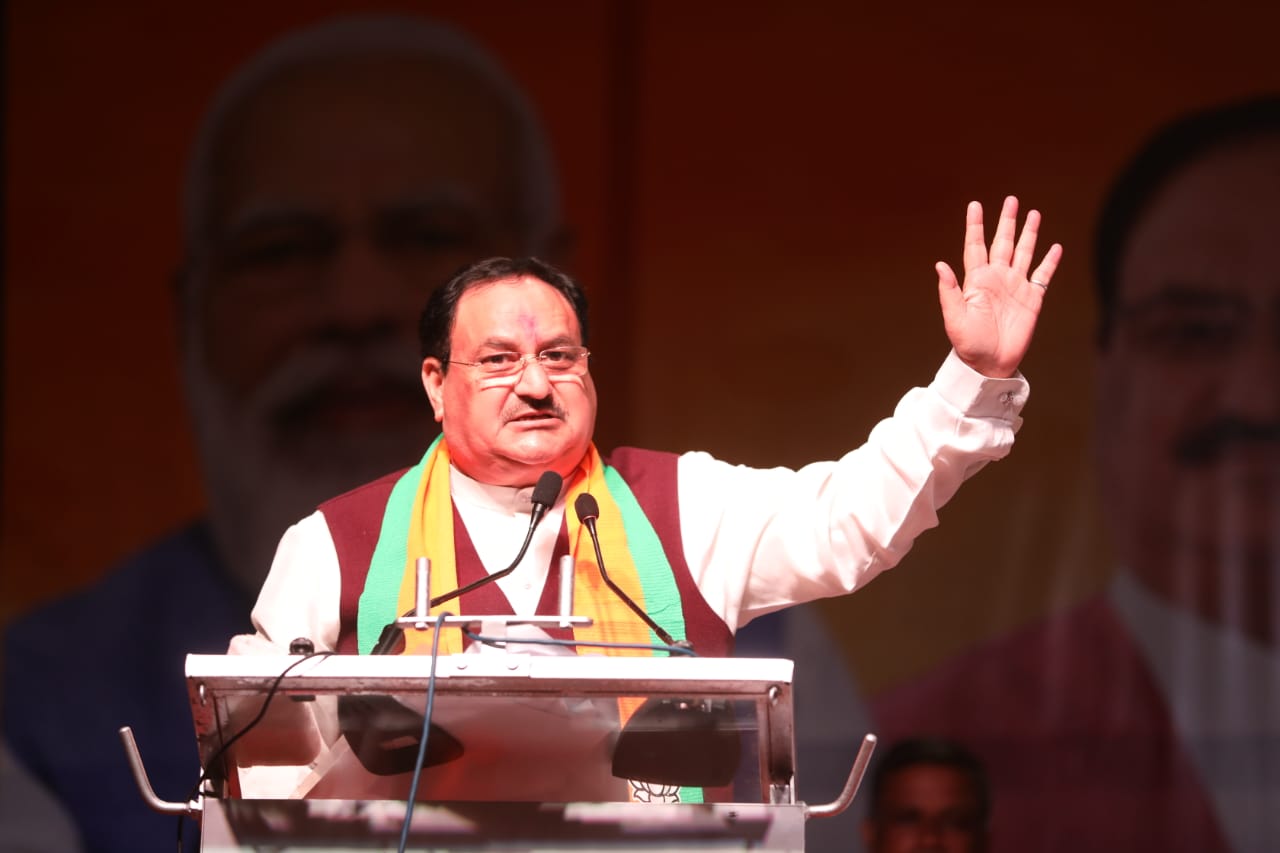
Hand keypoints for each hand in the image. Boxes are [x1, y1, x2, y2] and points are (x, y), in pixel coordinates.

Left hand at [937, 195, 1062, 377]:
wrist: (989, 364)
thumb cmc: (968, 344)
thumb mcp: (954, 318)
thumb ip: (949, 291)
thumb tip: (939, 265)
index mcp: (976, 280)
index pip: (975, 246)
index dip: (975, 226)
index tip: (975, 205)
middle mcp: (997, 279)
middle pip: (1002, 243)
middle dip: (1006, 222)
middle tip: (1011, 200)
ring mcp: (1015, 287)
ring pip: (1024, 253)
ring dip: (1028, 234)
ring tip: (1033, 214)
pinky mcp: (1032, 299)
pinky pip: (1043, 276)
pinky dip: (1050, 262)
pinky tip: (1055, 247)